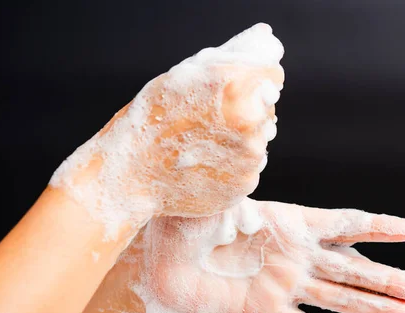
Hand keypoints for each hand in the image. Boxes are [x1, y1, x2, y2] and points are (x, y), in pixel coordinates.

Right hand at [50, 23, 283, 238]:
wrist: (131, 177)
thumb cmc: (151, 119)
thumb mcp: (184, 73)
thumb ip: (232, 53)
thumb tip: (267, 38)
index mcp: (236, 86)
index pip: (273, 73)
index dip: (254, 77)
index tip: (237, 85)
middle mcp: (250, 121)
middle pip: (268, 106)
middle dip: (248, 106)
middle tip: (209, 118)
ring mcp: (251, 156)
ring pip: (261, 136)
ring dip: (242, 135)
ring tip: (204, 141)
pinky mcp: (247, 182)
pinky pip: (251, 164)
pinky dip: (235, 162)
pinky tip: (207, 161)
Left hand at [126, 198, 404, 312]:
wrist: (159, 263)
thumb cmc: (185, 222)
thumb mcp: (219, 201)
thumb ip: (246, 201)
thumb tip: (262, 210)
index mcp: (287, 224)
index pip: (341, 224)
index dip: (376, 228)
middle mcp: (293, 257)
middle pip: (352, 268)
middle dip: (389, 280)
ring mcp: (283, 287)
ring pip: (340, 299)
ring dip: (377, 310)